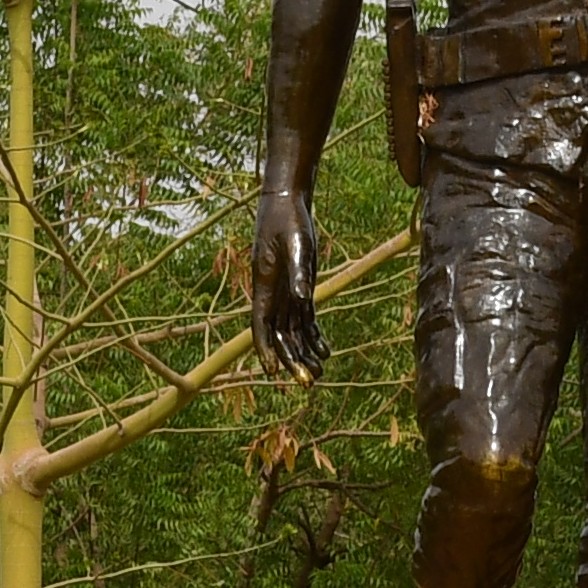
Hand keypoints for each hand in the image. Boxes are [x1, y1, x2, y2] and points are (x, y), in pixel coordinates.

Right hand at [251, 179, 323, 377]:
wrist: (287, 204)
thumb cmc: (289, 221)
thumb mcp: (298, 244)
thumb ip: (300, 272)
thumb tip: (303, 299)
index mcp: (264, 286)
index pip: (261, 326)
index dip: (265, 350)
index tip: (272, 373)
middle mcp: (272, 295)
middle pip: (280, 335)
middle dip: (292, 360)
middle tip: (308, 383)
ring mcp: (286, 293)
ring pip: (293, 331)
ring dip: (304, 353)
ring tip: (320, 374)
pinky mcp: (300, 288)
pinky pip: (305, 319)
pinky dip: (314, 336)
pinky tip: (325, 351)